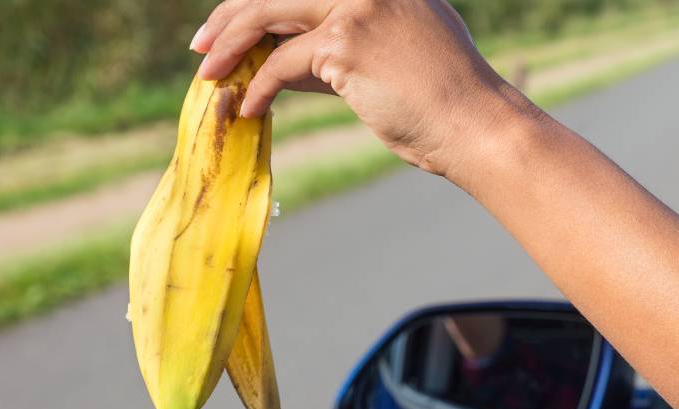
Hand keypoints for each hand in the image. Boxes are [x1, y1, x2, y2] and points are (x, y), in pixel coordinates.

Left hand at [191, 0, 539, 176]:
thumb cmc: (441, 104)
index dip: (259, 3)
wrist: (477, 126)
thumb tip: (277, 60)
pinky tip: (248, 108)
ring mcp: (358, 6)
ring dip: (230, 45)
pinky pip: (282, 64)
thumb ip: (340, 48)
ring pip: (269, 13)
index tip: (231, 24)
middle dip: (232, 15)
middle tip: (202, 44)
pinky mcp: (346, 44)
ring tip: (208, 73)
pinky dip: (258, 87)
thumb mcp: (392, 58)